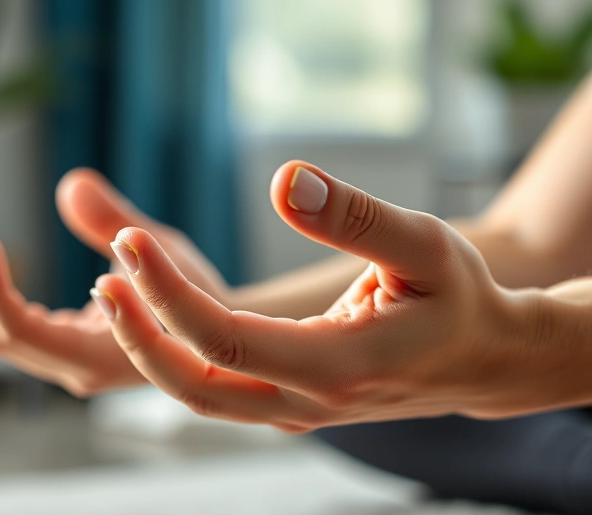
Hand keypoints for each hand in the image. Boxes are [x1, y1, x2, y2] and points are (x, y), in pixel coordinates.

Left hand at [0, 168, 232, 395]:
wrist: (226, 335)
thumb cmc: (202, 293)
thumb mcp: (164, 247)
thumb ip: (115, 219)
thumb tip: (71, 184)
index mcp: (100, 356)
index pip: (19, 329)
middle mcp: (81, 371)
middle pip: (3, 336)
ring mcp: (75, 365)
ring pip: (7, 335)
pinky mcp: (75, 352)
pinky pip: (23, 329)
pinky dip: (0, 294)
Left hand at [93, 161, 555, 430]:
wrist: (485, 360)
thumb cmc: (459, 296)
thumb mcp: (425, 242)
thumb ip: (355, 214)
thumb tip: (284, 180)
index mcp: (342, 365)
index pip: (228, 341)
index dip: (170, 295)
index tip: (130, 244)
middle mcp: (310, 401)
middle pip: (197, 385)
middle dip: (140, 332)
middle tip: (105, 274)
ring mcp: (297, 410)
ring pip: (201, 394)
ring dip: (152, 345)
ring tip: (115, 287)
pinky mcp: (291, 401)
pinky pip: (219, 387)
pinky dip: (178, 351)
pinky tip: (156, 308)